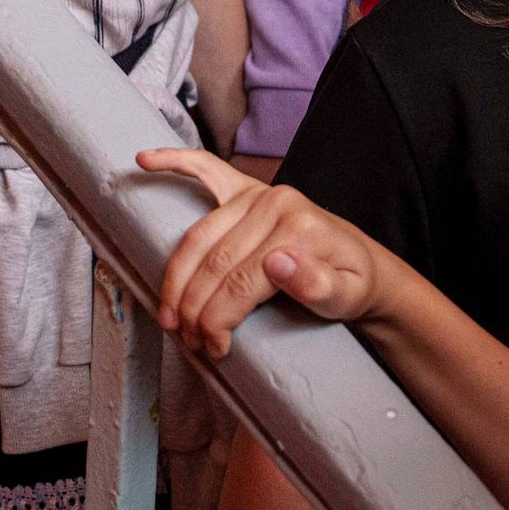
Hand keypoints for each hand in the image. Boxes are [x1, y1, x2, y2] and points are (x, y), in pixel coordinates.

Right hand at [139, 147, 414, 355]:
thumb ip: (320, 286)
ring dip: (175, 278)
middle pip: (214, 262)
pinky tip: (145, 161)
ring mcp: (256, 193)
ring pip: (198, 237)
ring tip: (170, 317)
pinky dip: (174, 163)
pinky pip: (205, 170)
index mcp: (298, 228)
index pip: (242, 279)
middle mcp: (274, 202)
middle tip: (190, 342)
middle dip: (194, 307)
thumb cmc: (352, 286)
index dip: (220, 318)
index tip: (213, 348)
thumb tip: (277, 261)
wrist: (363, 268)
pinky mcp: (244, 189)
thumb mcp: (349, 297)